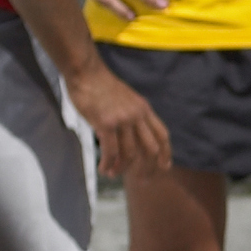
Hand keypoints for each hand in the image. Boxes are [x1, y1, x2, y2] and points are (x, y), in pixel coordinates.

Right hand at [66, 63, 167, 185]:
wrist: (85, 71)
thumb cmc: (99, 84)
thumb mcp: (125, 98)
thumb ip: (132, 114)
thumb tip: (130, 134)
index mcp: (144, 109)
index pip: (162, 135)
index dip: (166, 153)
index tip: (164, 167)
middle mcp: (137, 115)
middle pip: (151, 149)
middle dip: (148, 168)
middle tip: (141, 180)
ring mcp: (123, 119)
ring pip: (130, 153)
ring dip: (123, 168)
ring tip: (113, 174)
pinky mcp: (106, 123)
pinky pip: (111, 151)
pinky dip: (109, 163)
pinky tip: (104, 169)